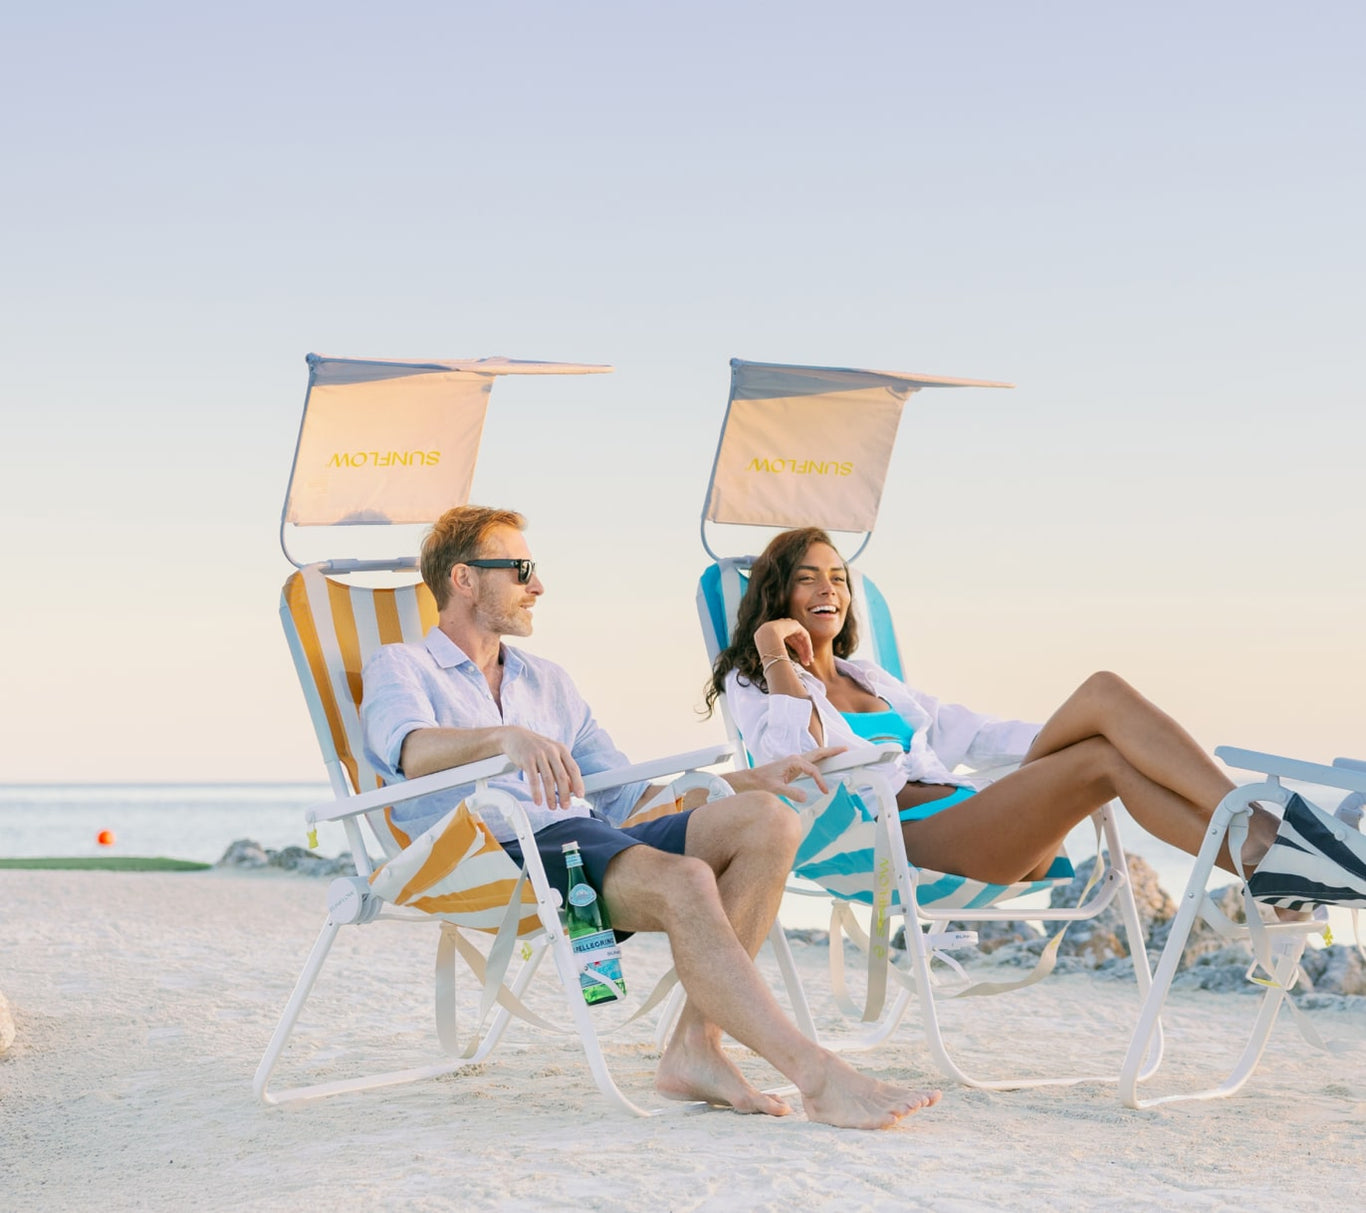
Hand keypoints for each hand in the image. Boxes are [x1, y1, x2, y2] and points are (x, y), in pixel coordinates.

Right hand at [498, 726, 584, 809]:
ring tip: (552, 807)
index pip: (573, 768)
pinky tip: (538, 801)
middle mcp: (552, 751)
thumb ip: (562, 769)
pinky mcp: (527, 759)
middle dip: (564, 794)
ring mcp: (539, 754)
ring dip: (551, 796)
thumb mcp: (552, 755)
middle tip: (565, 806)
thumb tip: (572, 787)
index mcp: (562, 749)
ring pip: (548, 779)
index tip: (580, 795)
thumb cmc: (536, 748)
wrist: (516, 737)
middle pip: (562, 776)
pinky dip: (536, 792)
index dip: (578, 783)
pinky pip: (533, 779)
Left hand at [725, 746, 845, 802]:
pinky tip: (824, 762)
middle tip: (845, 749)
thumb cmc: (761, 782)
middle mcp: (795, 759)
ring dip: (827, 754)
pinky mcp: (794, 766)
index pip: (813, 770)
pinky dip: (820, 760)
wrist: (751, 779)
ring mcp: (795, 762)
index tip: (824, 791)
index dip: (820, 780)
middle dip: (832, 751)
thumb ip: (791, 793)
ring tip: (839, 753)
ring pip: (815, 755)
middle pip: (818, 753)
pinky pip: (811, 761)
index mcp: (793, 761)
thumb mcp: (776, 789)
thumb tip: (806, 797)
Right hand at [755, 618, 813, 666]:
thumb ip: (779, 657)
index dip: (797, 652)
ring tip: (809, 660)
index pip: (790, 642)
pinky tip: (809, 654)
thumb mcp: (772, 653)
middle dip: (802, 653)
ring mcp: (788, 624)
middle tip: (807, 663)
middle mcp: (782, 627)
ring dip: (806, 650)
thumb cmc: (766, 648)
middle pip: (796, 641)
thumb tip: (780, 668)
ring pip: (801, 639)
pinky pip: (804, 635)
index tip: (801, 663)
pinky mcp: (795, 624)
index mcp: (774, 633)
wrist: (766, 637)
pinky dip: (808, 645)